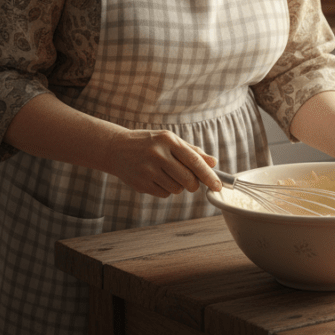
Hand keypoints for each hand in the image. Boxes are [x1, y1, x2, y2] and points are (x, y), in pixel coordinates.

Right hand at [103, 129, 219, 197]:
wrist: (116, 148)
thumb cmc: (149, 143)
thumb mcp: (169, 140)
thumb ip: (192, 151)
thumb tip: (213, 162)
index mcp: (168, 141)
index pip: (194, 161)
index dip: (208, 175)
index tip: (218, 185)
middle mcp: (158, 155)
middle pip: (187, 179)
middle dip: (194, 184)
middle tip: (192, 182)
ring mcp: (148, 170)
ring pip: (176, 189)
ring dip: (178, 186)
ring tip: (168, 174)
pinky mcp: (141, 184)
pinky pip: (164, 194)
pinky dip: (166, 189)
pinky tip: (157, 178)